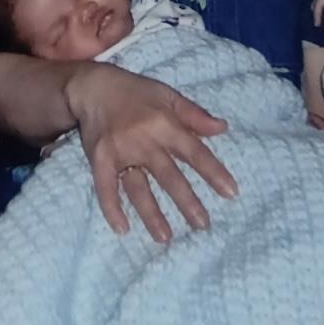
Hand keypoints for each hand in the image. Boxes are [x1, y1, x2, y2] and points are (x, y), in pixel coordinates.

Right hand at [67, 62, 236, 242]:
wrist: (92, 87)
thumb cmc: (135, 92)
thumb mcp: (168, 95)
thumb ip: (195, 114)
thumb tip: (223, 128)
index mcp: (164, 123)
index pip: (194, 152)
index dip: (213, 172)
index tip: (230, 193)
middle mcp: (144, 140)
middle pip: (169, 176)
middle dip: (187, 201)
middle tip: (202, 225)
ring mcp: (120, 152)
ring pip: (139, 188)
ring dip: (152, 214)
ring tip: (165, 237)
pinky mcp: (98, 160)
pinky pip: (105, 188)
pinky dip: (111, 208)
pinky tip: (122, 229)